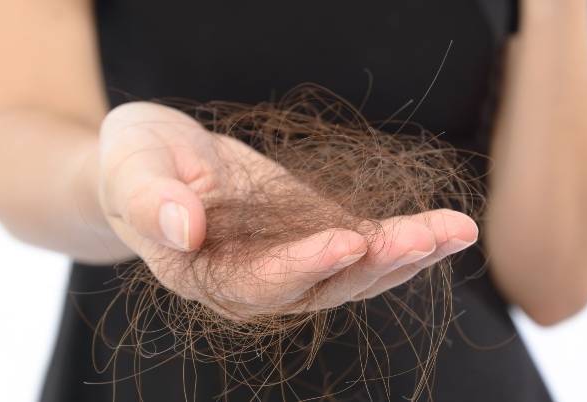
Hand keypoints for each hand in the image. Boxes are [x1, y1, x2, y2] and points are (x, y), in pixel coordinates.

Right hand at [96, 102, 478, 318]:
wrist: (155, 163)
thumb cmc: (135, 163)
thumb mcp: (131, 166)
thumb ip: (150, 199)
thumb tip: (183, 228)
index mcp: (204, 275)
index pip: (259, 283)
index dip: (303, 266)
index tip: (347, 239)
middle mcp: (256, 283)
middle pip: (323, 287)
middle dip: (376, 263)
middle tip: (425, 239)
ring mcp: (293, 266)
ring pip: (357, 273)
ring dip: (408, 255)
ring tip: (455, 232)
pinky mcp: (319, 240)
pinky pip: (368, 245)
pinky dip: (410, 238)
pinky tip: (450, 228)